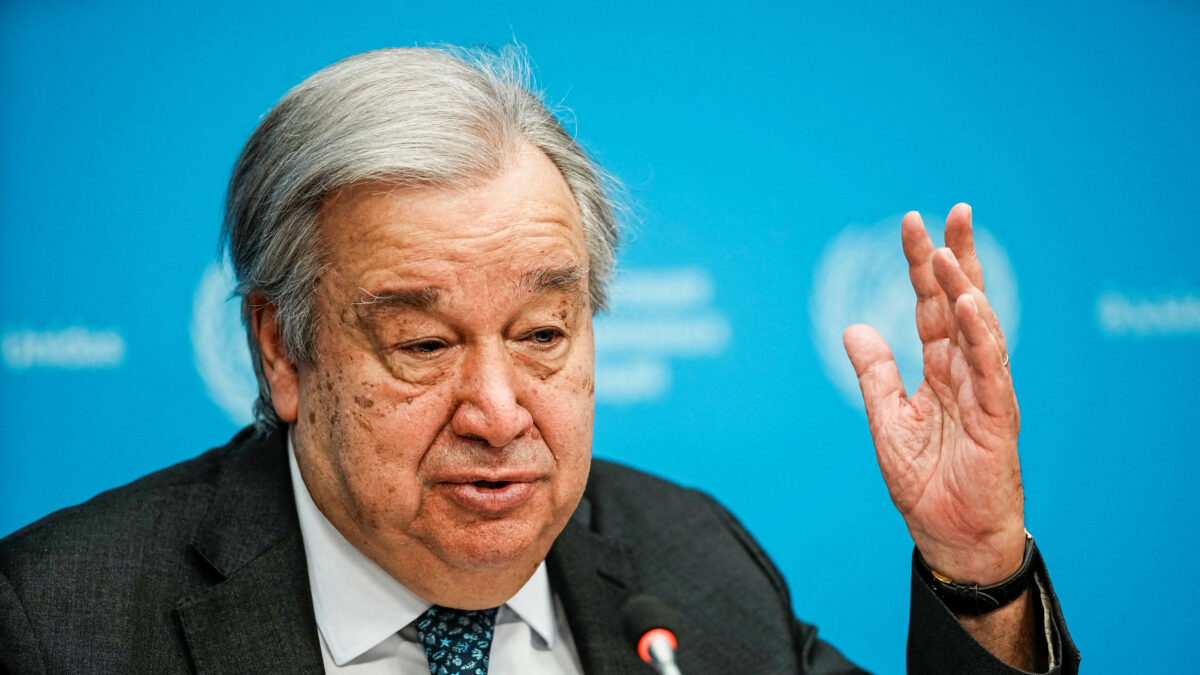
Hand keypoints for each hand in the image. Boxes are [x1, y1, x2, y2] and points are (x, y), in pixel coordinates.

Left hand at [843, 204, 1025, 583]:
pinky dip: (982, 339)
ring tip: (950, 254)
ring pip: (980, 331)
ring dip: (966, 290)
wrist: (949, 537)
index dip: (922, 267)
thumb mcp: (887, 422)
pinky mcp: (997, 421)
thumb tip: (853, 327)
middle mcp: (966, 373)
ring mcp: (985, 393)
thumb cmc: (926, 482)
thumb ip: (875, 375)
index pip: (932, 307)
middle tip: (956, 212)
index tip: (913, 223)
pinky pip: (990, 373)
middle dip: (958, 258)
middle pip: (964, 304)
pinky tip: (972, 307)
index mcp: (939, 370)